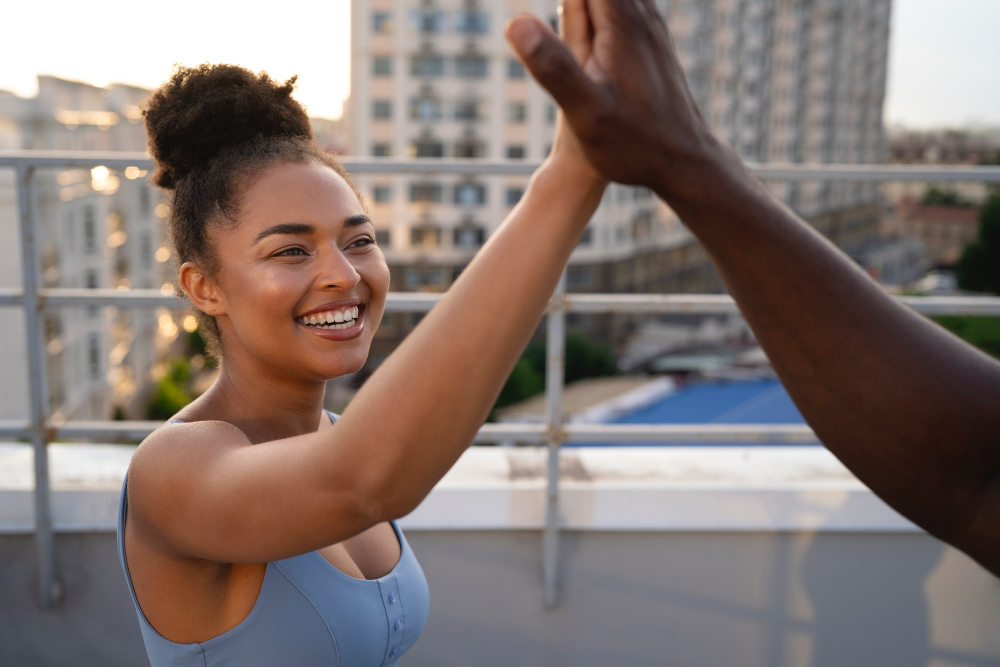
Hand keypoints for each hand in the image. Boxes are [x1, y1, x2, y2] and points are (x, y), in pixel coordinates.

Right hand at [505, 0, 735, 204]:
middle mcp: (639, 13)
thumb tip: (515, 21)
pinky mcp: (650, 39)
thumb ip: (553, 67)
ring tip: (572, 3)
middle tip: (568, 15)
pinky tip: (591, 6)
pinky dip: (604, 0)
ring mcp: (648, 24)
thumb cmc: (635, 144)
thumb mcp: (587, 112)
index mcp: (621, 22)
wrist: (686, 163)